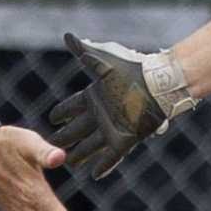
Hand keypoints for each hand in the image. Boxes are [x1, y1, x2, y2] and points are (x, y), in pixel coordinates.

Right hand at [48, 33, 190, 179]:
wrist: (158, 84)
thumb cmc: (131, 69)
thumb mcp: (103, 60)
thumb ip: (83, 52)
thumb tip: (66, 35)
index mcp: (95, 96)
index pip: (72, 106)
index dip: (62, 112)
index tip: (52, 117)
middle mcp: (101, 114)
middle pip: (78, 129)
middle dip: (65, 137)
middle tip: (52, 144)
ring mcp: (112, 128)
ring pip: (91, 144)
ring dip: (81, 154)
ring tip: (70, 162)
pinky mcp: (125, 139)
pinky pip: (111, 156)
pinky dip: (103, 165)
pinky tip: (94, 174)